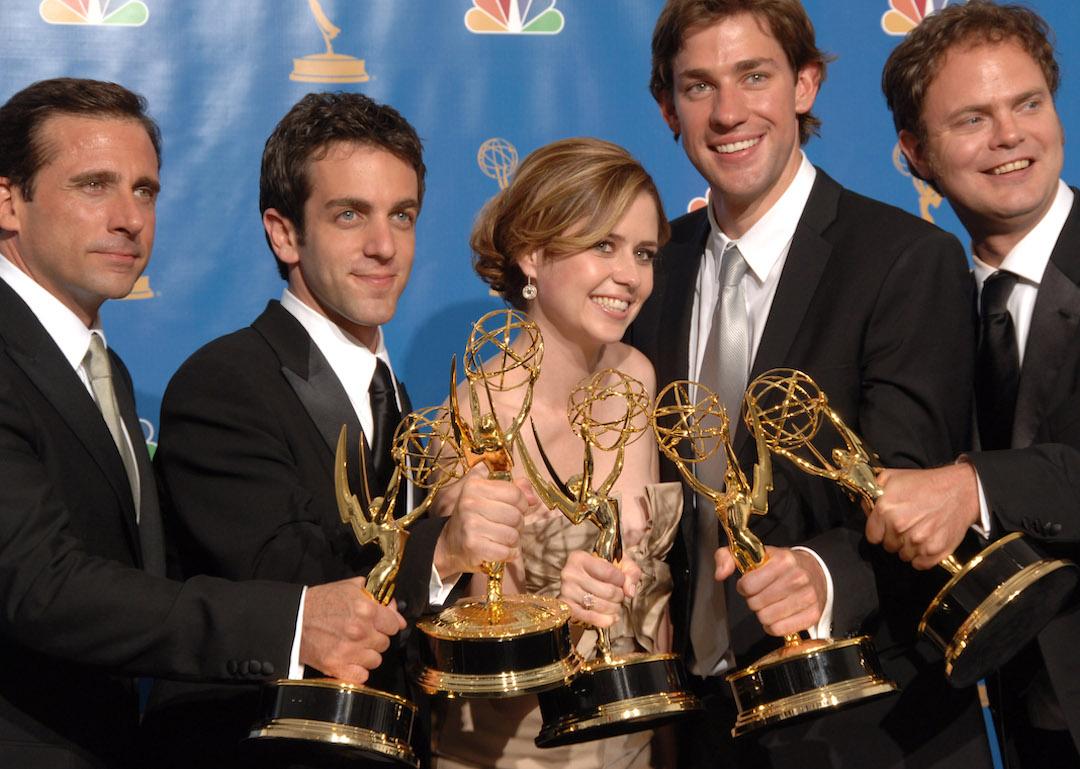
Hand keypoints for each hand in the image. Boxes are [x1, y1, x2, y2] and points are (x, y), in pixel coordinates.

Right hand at [299, 577, 405, 683]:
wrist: (294, 619)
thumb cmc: (320, 603)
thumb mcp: (351, 588)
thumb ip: (378, 596)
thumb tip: (396, 611)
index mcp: (366, 609)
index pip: (395, 624)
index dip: (388, 623)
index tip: (381, 624)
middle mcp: (360, 631)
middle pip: (385, 642)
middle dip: (376, 637)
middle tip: (362, 633)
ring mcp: (349, 651)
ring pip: (376, 660)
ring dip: (367, 654)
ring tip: (354, 645)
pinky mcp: (337, 667)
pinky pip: (362, 675)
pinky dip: (357, 670)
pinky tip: (348, 659)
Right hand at [433, 465, 533, 579]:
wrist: (450, 545)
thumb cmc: (475, 518)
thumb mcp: (490, 497)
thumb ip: (514, 490)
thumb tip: (533, 498)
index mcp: (474, 486)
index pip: (514, 493)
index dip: (522, 504)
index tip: (515, 509)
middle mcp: (470, 503)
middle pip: (516, 515)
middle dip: (517, 524)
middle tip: (506, 527)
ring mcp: (471, 525)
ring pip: (513, 535)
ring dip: (513, 541)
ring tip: (500, 539)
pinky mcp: (474, 547)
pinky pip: (507, 551)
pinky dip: (508, 554)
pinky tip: (499, 550)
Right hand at [559, 550, 637, 627]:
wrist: (581, 583)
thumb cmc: (601, 571)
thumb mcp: (619, 563)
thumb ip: (631, 572)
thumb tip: (630, 592)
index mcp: (579, 558)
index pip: (609, 573)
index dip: (622, 580)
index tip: (622, 581)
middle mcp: (570, 574)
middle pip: (607, 591)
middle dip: (619, 596)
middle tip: (619, 595)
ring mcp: (567, 592)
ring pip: (601, 606)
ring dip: (615, 608)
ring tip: (615, 604)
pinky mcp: (568, 609)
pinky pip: (591, 618)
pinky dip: (606, 620)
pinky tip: (612, 617)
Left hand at [716, 546, 825, 636]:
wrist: (816, 570)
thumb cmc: (780, 564)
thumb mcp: (753, 552)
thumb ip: (727, 556)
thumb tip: (719, 574)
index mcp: (783, 560)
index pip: (748, 585)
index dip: (744, 586)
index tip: (750, 584)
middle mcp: (797, 577)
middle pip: (756, 604)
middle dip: (753, 600)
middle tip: (761, 594)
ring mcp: (808, 597)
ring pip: (766, 618)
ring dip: (763, 613)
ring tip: (770, 604)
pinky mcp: (813, 614)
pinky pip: (779, 630)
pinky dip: (774, 626)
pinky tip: (778, 615)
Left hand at [868, 464, 978, 568]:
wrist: (961, 489)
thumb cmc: (926, 483)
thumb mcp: (893, 477)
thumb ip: (874, 491)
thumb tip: (864, 505)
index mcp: (885, 509)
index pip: (872, 536)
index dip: (879, 532)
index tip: (886, 528)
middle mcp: (900, 527)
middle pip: (888, 547)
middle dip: (895, 539)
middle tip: (908, 526)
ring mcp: (918, 541)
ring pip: (903, 556)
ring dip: (909, 548)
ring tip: (919, 532)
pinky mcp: (935, 551)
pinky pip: (919, 564)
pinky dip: (922, 557)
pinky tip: (927, 542)